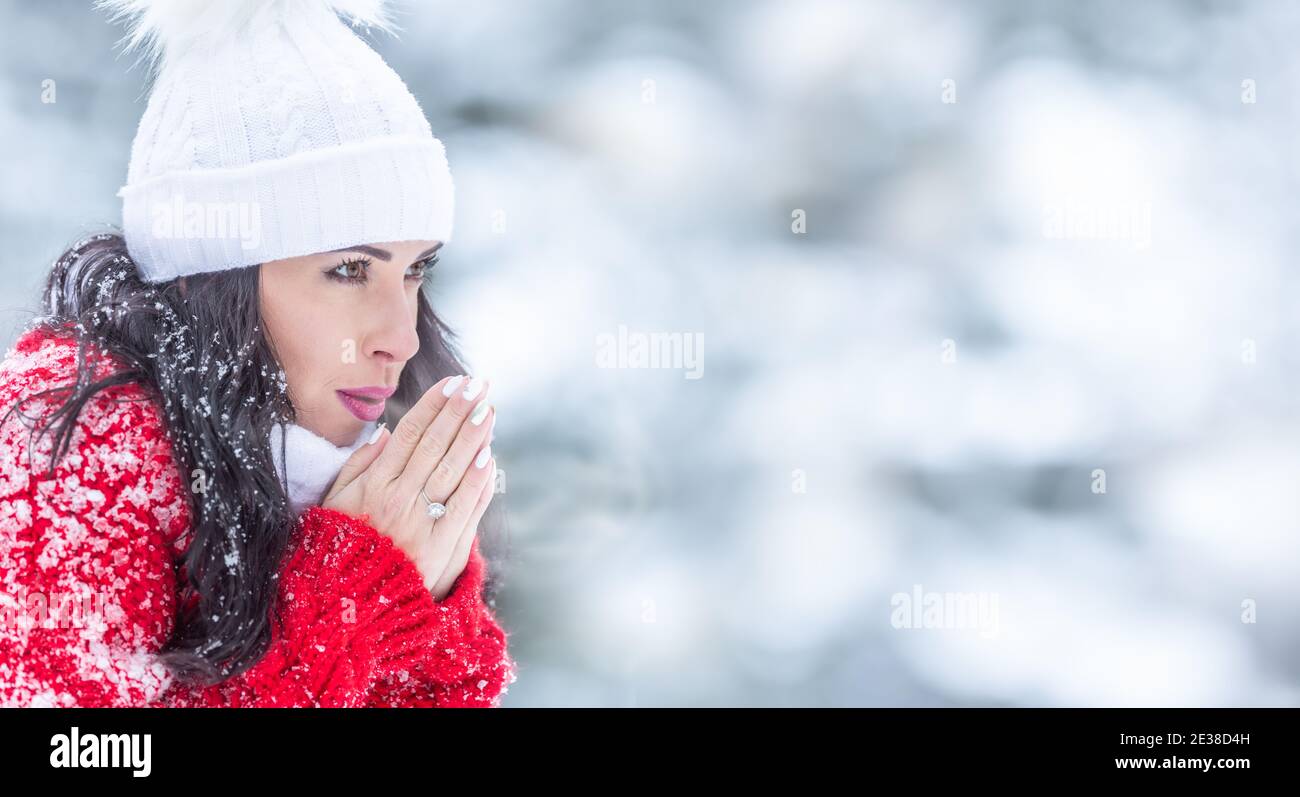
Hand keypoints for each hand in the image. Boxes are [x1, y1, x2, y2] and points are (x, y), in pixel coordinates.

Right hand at [323, 375, 497, 599]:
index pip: (409, 434)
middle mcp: (398, 498)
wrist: (348, 604)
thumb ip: (358, 465)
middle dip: (458, 411)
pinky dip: (478, 480)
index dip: (433, 405)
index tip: (452, 383)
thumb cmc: (339, 547)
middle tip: (478, 384)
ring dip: (474, 437)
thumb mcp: (334, 502)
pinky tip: (490, 457)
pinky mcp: (441, 546)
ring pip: (452, 470)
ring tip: (488, 410)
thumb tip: (384, 431)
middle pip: (434, 444)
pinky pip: (465, 506)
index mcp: (373, 484)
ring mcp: (421, 522)